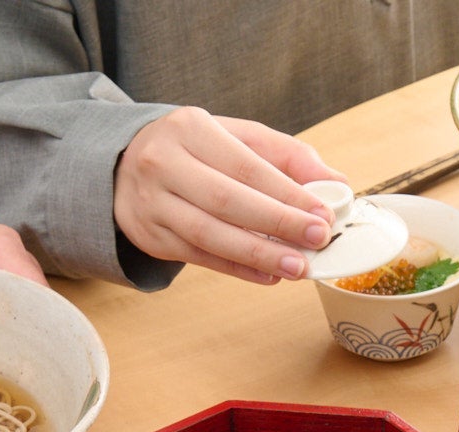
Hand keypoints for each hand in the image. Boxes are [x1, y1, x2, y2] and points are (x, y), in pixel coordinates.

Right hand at [114, 108, 343, 284]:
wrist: (122, 166)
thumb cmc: (193, 150)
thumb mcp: (234, 137)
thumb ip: (285, 156)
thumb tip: (335, 182)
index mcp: (189, 129)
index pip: (246, 166)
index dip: (287, 193)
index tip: (324, 213)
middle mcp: (163, 163)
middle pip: (227, 200)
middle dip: (278, 223)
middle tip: (317, 240)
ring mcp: (152, 203)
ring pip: (210, 235)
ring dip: (259, 255)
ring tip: (298, 267)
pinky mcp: (150, 236)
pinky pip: (199, 257)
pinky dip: (238, 269)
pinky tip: (269, 276)